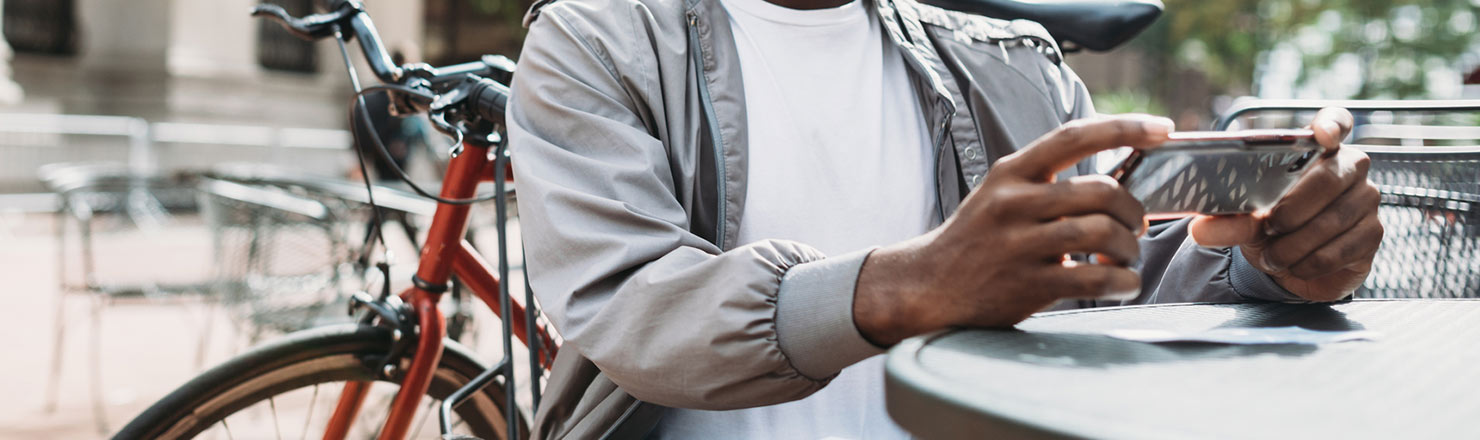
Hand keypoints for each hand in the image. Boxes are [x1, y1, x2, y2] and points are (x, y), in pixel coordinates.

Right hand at [853, 116, 1172, 345]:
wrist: (928, 285)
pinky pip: (1094, 280)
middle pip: (1100, 190)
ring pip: (1101, 233)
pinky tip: (1123, 284)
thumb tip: (1120, 188)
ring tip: (1125, 258)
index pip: (1074, 136)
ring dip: (1129, 248)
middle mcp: (1013, 203)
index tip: (1164, 127)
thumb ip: (1049, 184)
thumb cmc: (978, 238)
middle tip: (1134, 226)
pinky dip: (1123, 283)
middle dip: (1132, 210)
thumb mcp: (1001, 195)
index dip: (1124, 128)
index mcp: (1010, 173)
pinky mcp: (1026, 285)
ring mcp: (1018, 245)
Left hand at [1189, 108, 1382, 300]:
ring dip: (1294, 245)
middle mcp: (1350, 168)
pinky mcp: (1373, 234)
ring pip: (1332, 220)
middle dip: (1291, 210)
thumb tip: (1199, 229)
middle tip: (1268, 228)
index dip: (1332, 125)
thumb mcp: (1245, 221)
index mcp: (1318, 150)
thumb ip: (1226, 221)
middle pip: (1328, 180)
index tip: (1322, 135)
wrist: (1294, 265)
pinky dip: (1309, 263)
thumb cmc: (1272, 227)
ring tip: (1273, 256)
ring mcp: (1367, 199)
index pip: (1336, 122)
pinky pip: (1341, 249)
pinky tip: (1295, 265)